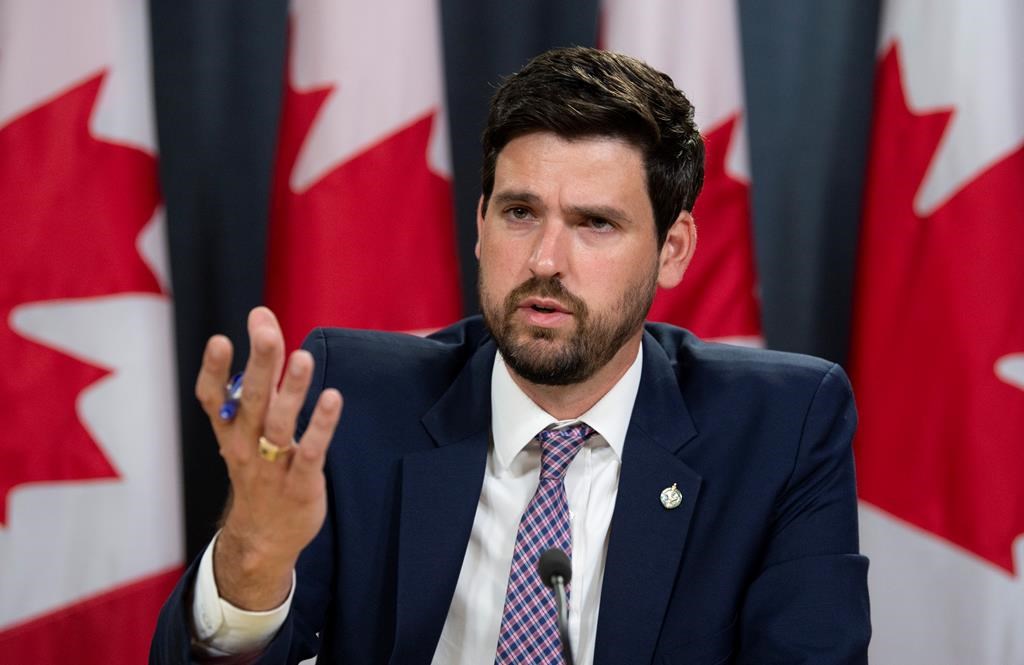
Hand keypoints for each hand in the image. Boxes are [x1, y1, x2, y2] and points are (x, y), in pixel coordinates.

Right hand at [194, 307, 342, 609]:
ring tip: (304, 358)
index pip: (214, 399)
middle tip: (267, 332)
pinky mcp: (301, 484)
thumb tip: (262, 317)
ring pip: (281, 425)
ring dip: (293, 391)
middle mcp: (247, 447)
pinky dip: (322, 426)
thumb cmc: (260, 468)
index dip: (215, 372)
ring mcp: (273, 467)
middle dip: (261, 366)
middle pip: (252, 402)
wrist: (264, 539)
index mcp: (231, 432)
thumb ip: (261, 371)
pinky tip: (332, 398)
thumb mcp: (251, 424)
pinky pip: (311, 452)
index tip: (220, 340)